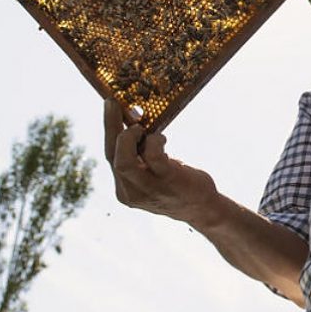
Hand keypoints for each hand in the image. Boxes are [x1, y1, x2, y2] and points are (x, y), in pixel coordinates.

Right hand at [104, 99, 219, 224]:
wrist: (202, 208)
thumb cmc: (177, 183)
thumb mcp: (152, 171)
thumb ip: (140, 154)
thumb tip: (134, 118)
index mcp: (124, 188)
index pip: (109, 155)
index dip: (108, 128)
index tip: (109, 105)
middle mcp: (130, 192)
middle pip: (111, 155)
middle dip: (111, 126)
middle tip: (114, 103)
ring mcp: (147, 190)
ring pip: (124, 162)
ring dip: (129, 137)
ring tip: (141, 127)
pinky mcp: (167, 183)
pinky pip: (153, 158)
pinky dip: (154, 142)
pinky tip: (161, 138)